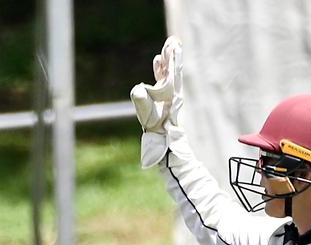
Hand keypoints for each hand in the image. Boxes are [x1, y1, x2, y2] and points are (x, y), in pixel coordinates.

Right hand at [130, 36, 183, 166]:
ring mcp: (168, 91)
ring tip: (167, 46)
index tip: (172, 46)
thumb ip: (141, 100)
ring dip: (167, 59)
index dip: (171, 58)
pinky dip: (161, 67)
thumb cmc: (155, 126)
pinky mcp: (163, 95)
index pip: (171, 71)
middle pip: (173, 67)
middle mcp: (171, 89)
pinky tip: (157, 60)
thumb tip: (137, 88)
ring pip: (169, 70)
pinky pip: (163, 77)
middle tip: (173, 40)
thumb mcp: (146, 114)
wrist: (163, 137)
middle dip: (172, 54)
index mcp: (169, 91)